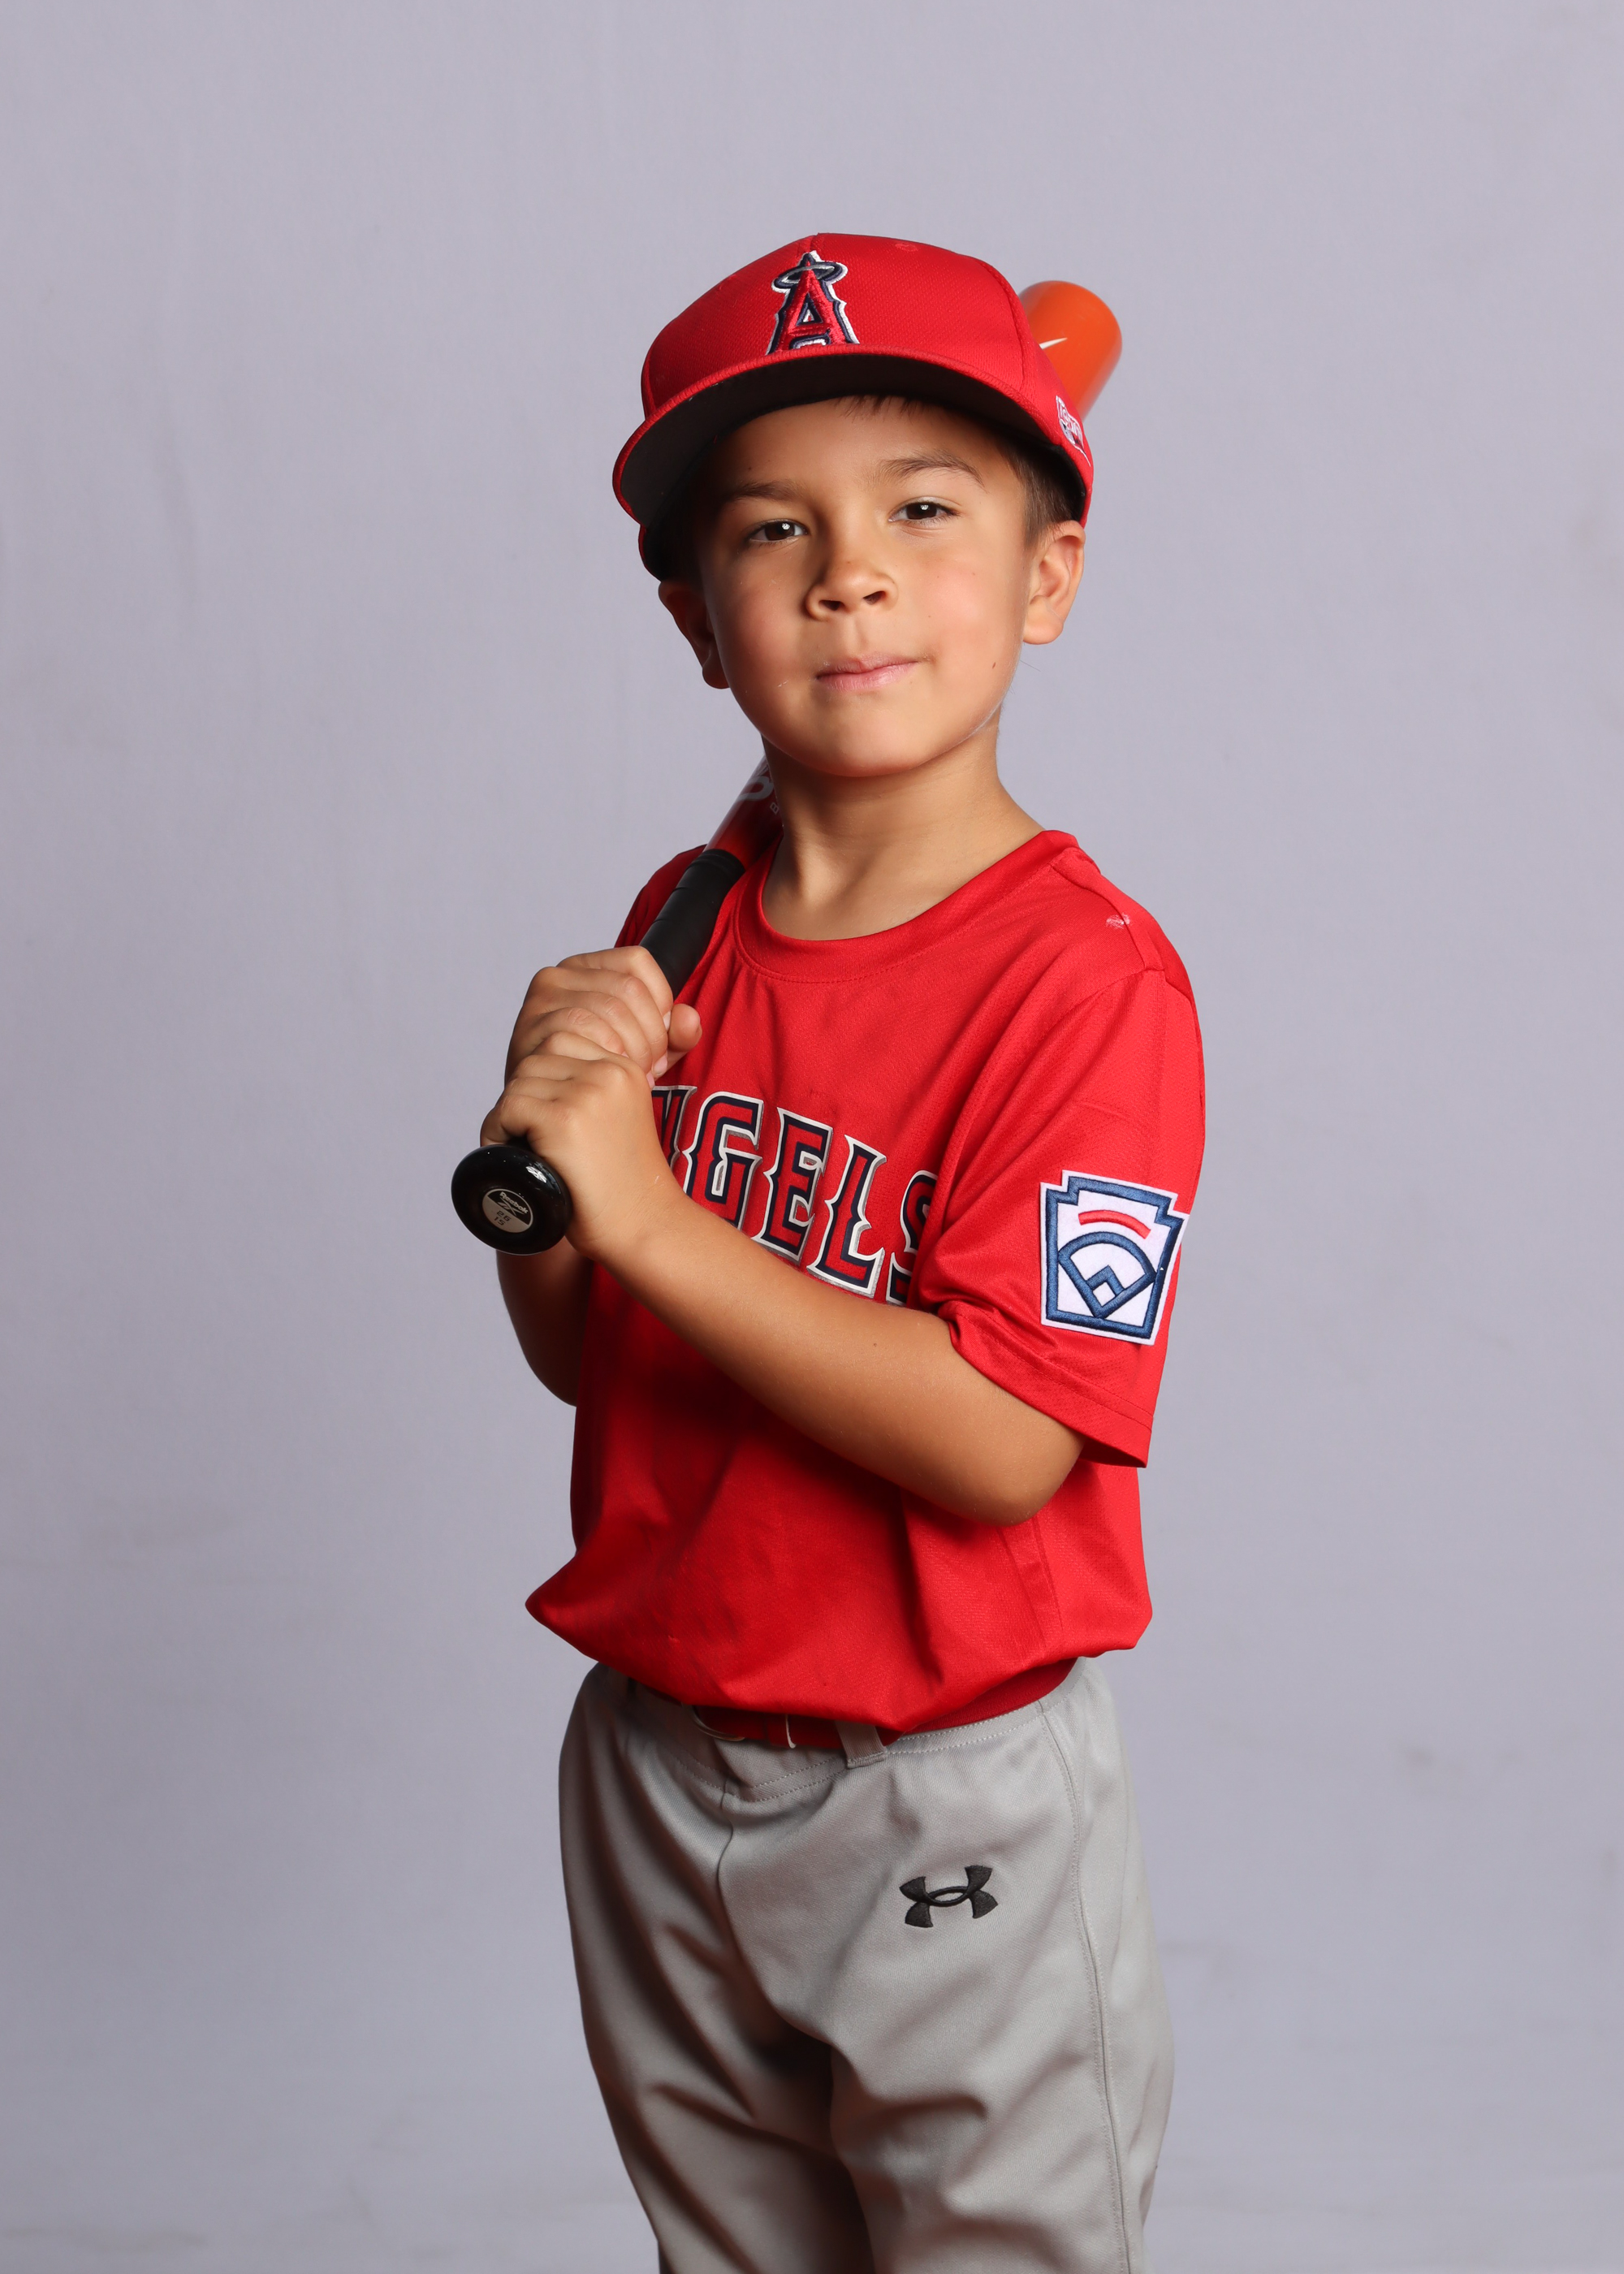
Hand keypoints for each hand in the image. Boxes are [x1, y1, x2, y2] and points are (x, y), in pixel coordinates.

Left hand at [481, 1029, 683, 1263]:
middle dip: (524, 1094)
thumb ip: (597, 1097)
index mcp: (625, 1069)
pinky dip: (497, 1130)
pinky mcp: (564, 1119)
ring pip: (520, 1081)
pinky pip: (508, 1107)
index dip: (543, 1078)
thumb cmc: (626, 1187)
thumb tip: (543, 1086)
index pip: (563, 1042)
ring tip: (516, 1145)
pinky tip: (509, 1153)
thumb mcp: (621, 1120)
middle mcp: (608, 1073)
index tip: (541, 1116)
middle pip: (538, 1058)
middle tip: (523, 1133)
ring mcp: (586, 1094)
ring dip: (508, 1113)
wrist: (645, 1225)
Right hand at [504, 946, 702, 1085]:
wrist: (547, 1109)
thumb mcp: (644, 1051)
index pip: (638, 962)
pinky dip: (604, 1055)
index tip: (660, 1042)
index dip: (661, 1002)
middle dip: (650, 1034)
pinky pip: (582, 1030)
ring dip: (631, 1048)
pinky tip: (608, 1075)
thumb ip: (674, 1035)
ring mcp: (542, 999)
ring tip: (631, 1075)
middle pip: (628, 987)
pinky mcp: (530, 1026)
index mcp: (588, 968)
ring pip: (609, 1009)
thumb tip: (688, 1019)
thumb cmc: (593, 1073)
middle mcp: (560, 974)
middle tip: (649, 1069)